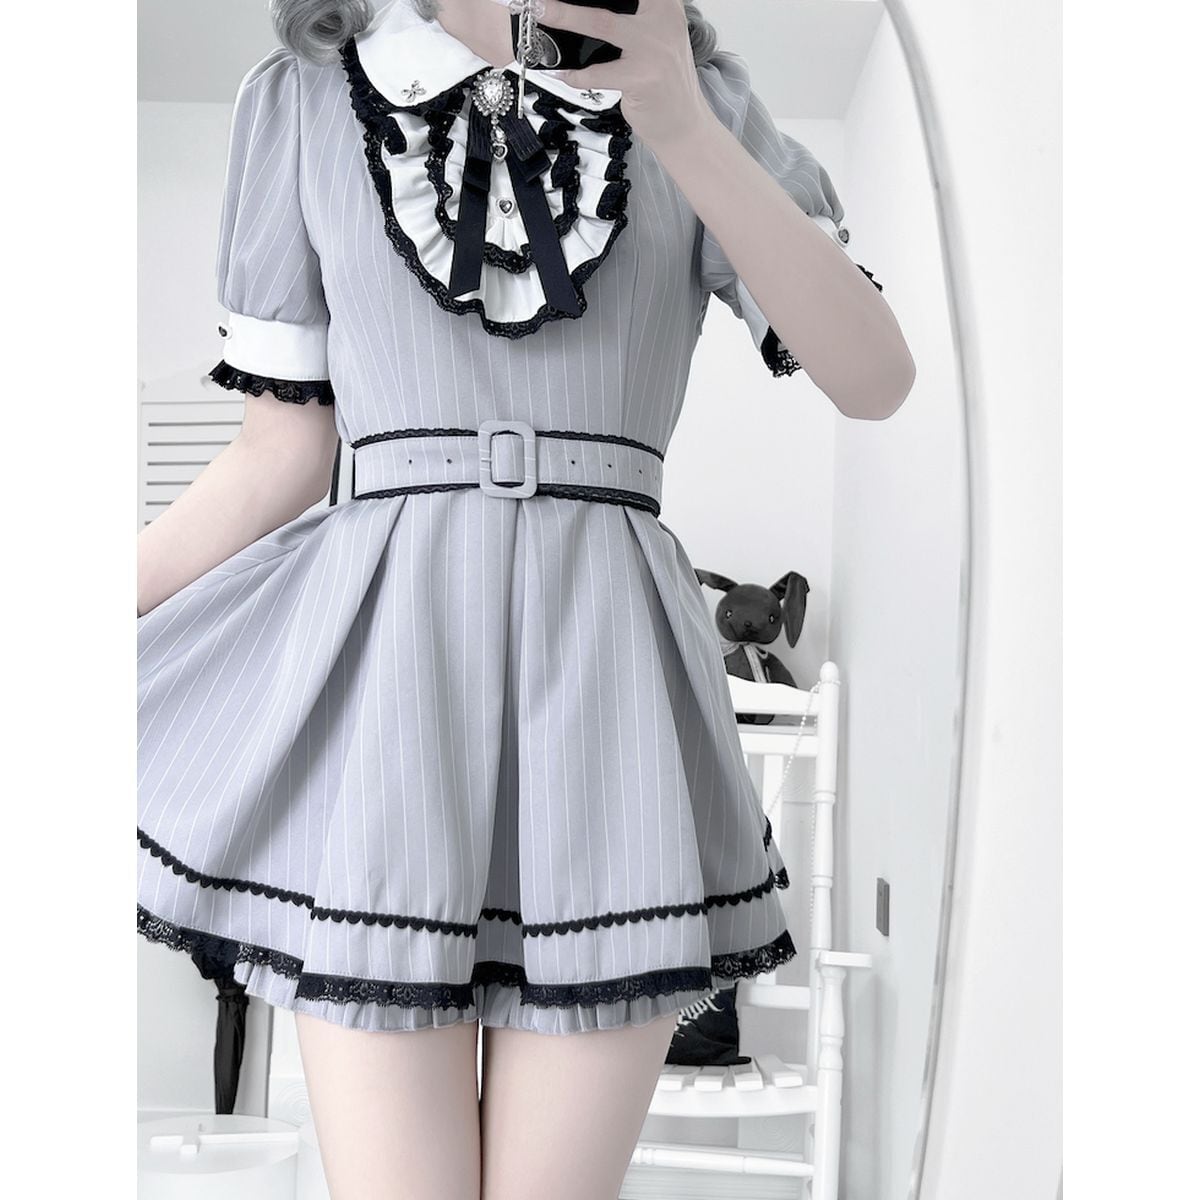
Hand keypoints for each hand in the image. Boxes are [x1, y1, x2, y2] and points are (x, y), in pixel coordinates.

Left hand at [535, 0, 715, 148]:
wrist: (685, 126)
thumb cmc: (664, 83)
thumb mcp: (657, 39)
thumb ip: (634, 20)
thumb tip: (586, 10)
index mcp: (666, 6)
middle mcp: (663, 20)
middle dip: (574, 0)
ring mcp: (653, 50)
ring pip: (601, 23)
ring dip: (566, 16)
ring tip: (543, 12)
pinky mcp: (641, 78)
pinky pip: (598, 73)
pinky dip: (576, 75)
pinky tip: (563, 74)